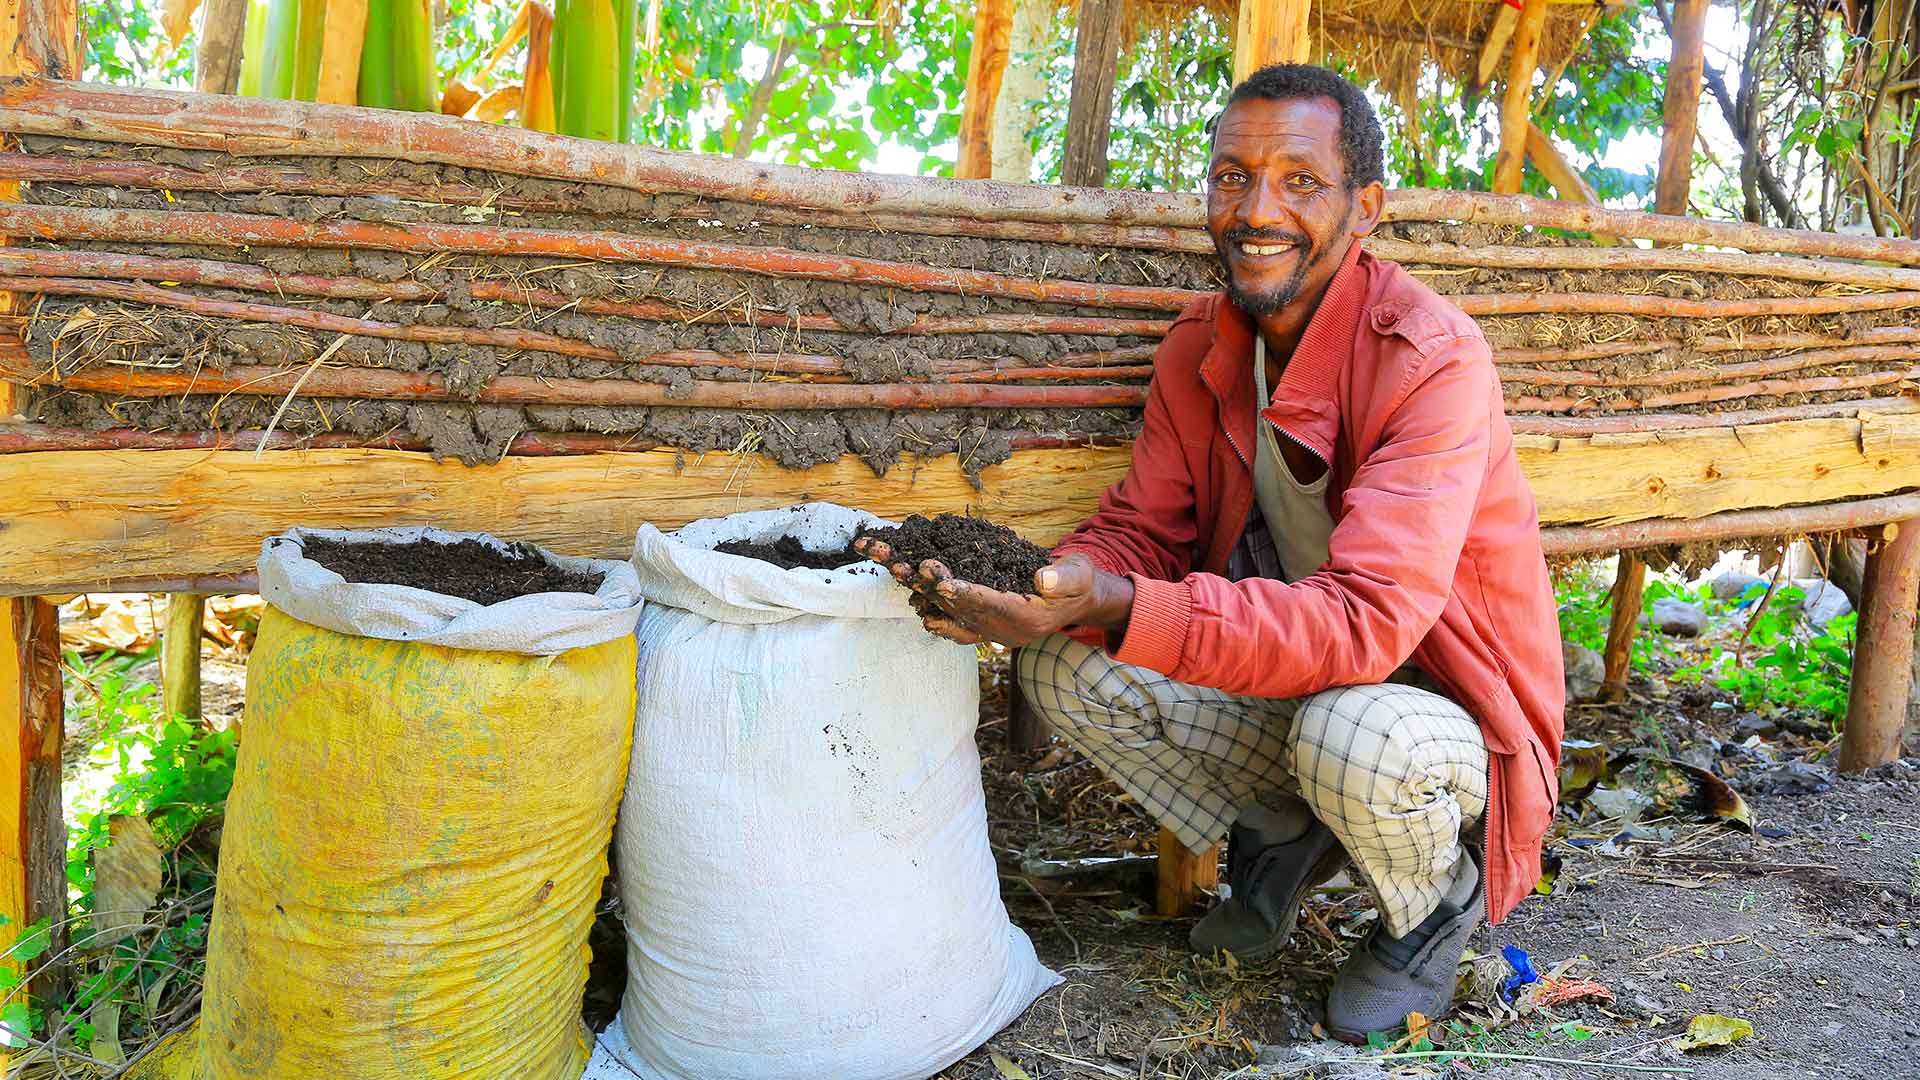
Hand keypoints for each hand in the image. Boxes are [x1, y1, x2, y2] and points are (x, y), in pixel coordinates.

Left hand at [849, 542, 1132, 646]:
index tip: (940, 580)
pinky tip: (914, 596)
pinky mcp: (985, 627)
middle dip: (932, 588)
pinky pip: (953, 625)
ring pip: (951, 615)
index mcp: (1027, 620)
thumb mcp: (1079, 575)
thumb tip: (1042, 580)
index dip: (964, 593)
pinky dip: (933, 611)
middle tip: (906, 566)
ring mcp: (992, 633)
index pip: (990, 605)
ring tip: (898, 570)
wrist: (1078, 602)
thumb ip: (1063, 578)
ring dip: (924, 595)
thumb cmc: (1078, 583)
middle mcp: (1004, 631)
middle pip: (961, 610)